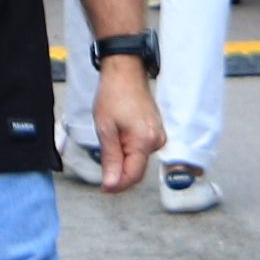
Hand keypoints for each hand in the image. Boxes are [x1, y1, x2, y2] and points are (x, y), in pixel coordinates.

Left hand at [91, 55, 163, 193]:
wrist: (125, 71)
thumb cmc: (113, 95)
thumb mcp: (105, 128)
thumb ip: (110, 158)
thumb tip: (110, 185)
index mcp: (145, 141)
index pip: (133, 176)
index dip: (117, 185)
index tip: (102, 188)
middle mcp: (157, 141)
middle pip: (136, 169)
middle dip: (119, 172)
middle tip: (101, 163)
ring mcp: (158, 136)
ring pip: (138, 160)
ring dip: (123, 159)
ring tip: (109, 139)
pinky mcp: (156, 131)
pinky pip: (141, 149)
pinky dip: (128, 150)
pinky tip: (118, 137)